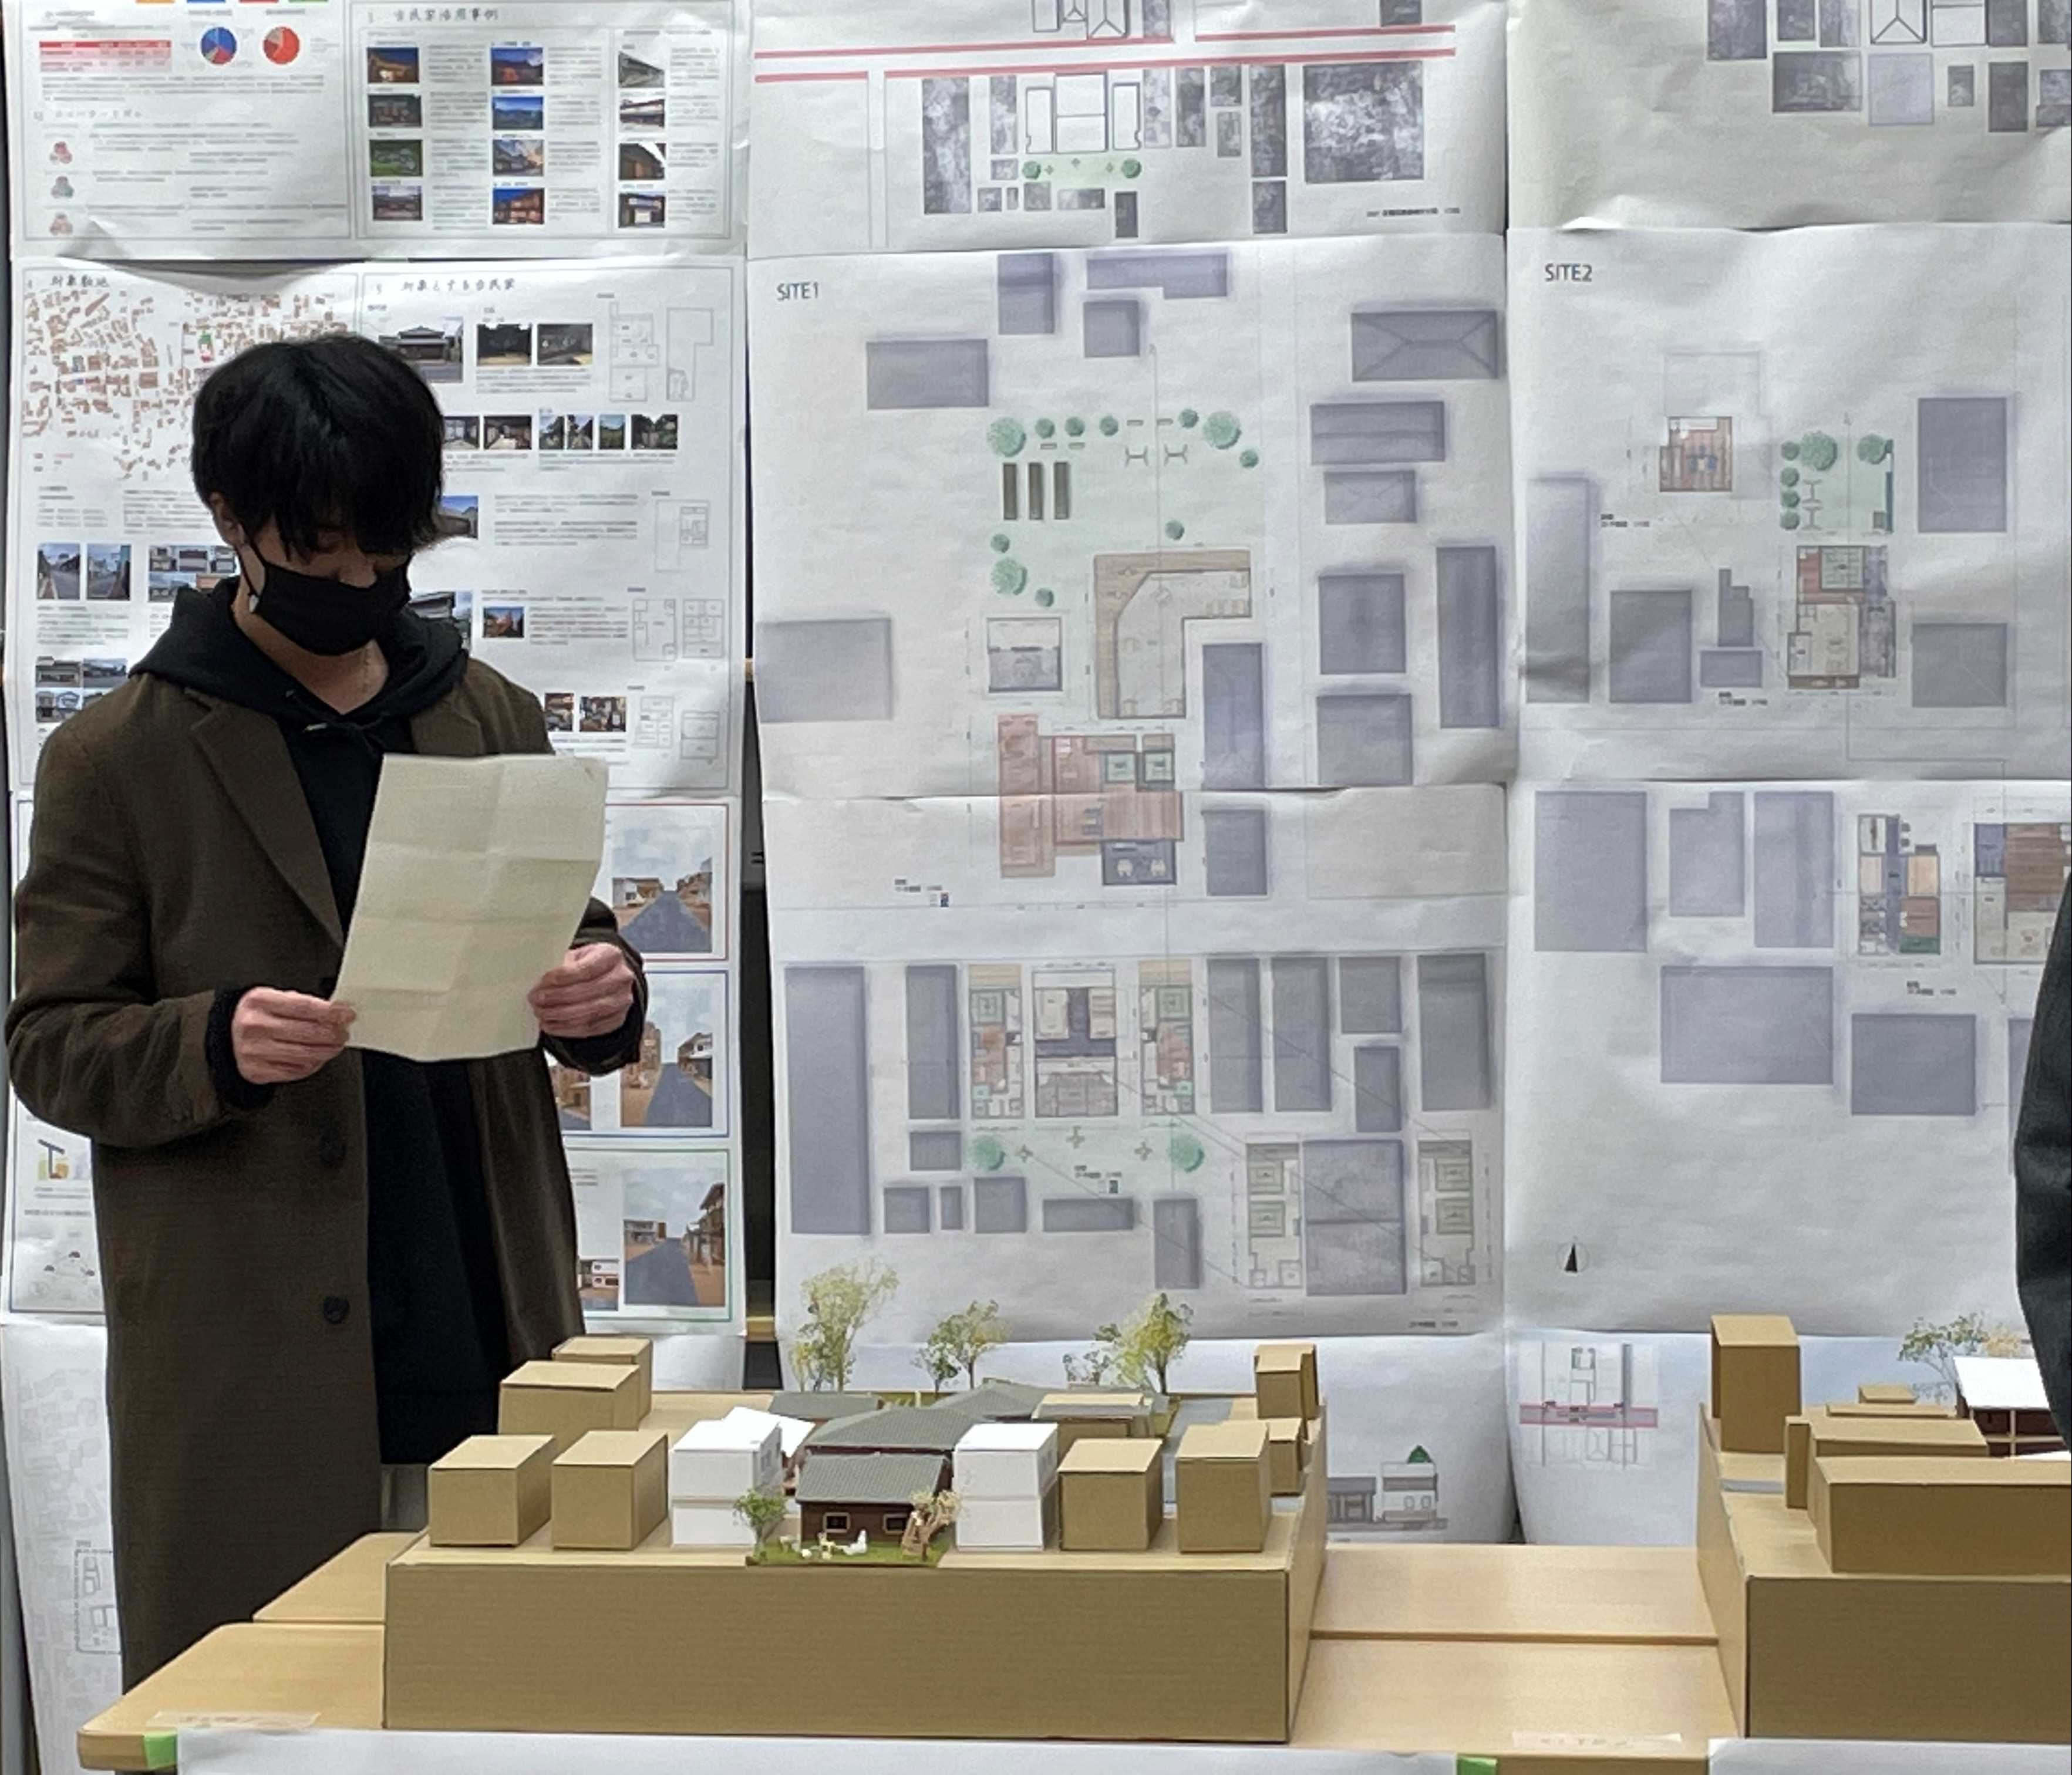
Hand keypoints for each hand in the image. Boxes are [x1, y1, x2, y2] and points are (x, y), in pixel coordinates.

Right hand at [232, 989, 353, 1084]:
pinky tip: (317, 1058)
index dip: (331, 1012)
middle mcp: (254, 1026)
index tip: (347, 1014)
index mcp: (260, 1001)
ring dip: (327, 1051)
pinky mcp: (256, 1071)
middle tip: (344, 1032)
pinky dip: (312, 1065)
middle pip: (307, 1032)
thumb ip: (302, 1004)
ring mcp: (254, 1051)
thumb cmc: (256, 1015)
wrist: (227, 1035)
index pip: (304, 1007)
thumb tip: (336, 1012)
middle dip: (333, 1033)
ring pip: (304, 1054)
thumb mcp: (273, 999)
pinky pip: (295, 1071)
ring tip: (335, 1045)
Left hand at [530, 944, 635, 1039]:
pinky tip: (551, 1025)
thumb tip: (538, 980)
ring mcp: (622, 1001)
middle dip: (556, 998)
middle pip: (586, 992)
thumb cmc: (589, 964)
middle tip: (536, 1000)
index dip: (561, 978)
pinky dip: (566, 1029)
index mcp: (611, 956)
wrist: (609, 978)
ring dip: (559, 1015)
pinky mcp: (617, 1020)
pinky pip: (589, 1028)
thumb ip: (562, 964)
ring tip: (541, 1013)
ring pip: (588, 1013)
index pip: (585, 969)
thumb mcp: (577, 956)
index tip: (542, 983)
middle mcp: (621, 978)